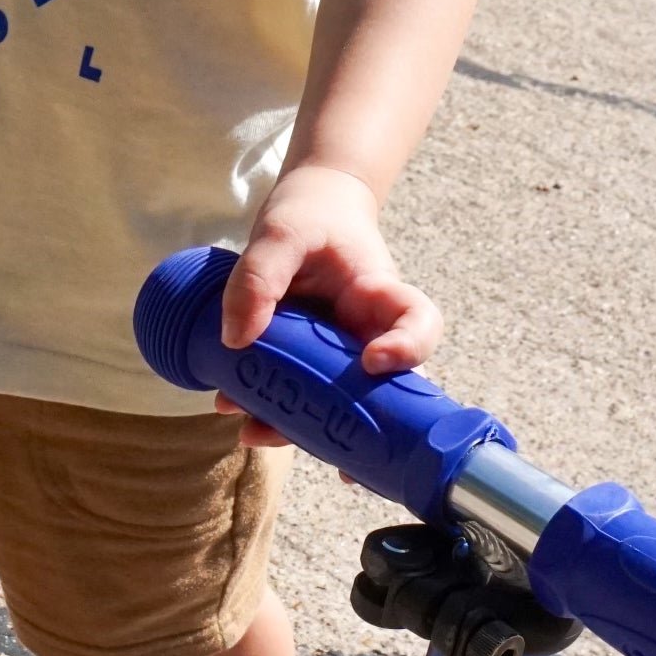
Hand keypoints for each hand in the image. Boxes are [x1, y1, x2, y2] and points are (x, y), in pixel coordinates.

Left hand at [213, 165, 440, 449]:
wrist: (311, 207)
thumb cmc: (309, 212)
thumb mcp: (280, 231)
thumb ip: (259, 276)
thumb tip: (235, 340)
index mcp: (379, 294)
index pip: (419, 324)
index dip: (409, 350)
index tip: (373, 361)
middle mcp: (370, 332)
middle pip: (383, 388)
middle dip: (354, 422)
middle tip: (327, 448)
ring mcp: (344, 353)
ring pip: (339, 403)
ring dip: (302, 427)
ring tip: (254, 434)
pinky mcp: (314, 362)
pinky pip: (305, 395)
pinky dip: (277, 413)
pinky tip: (242, 420)